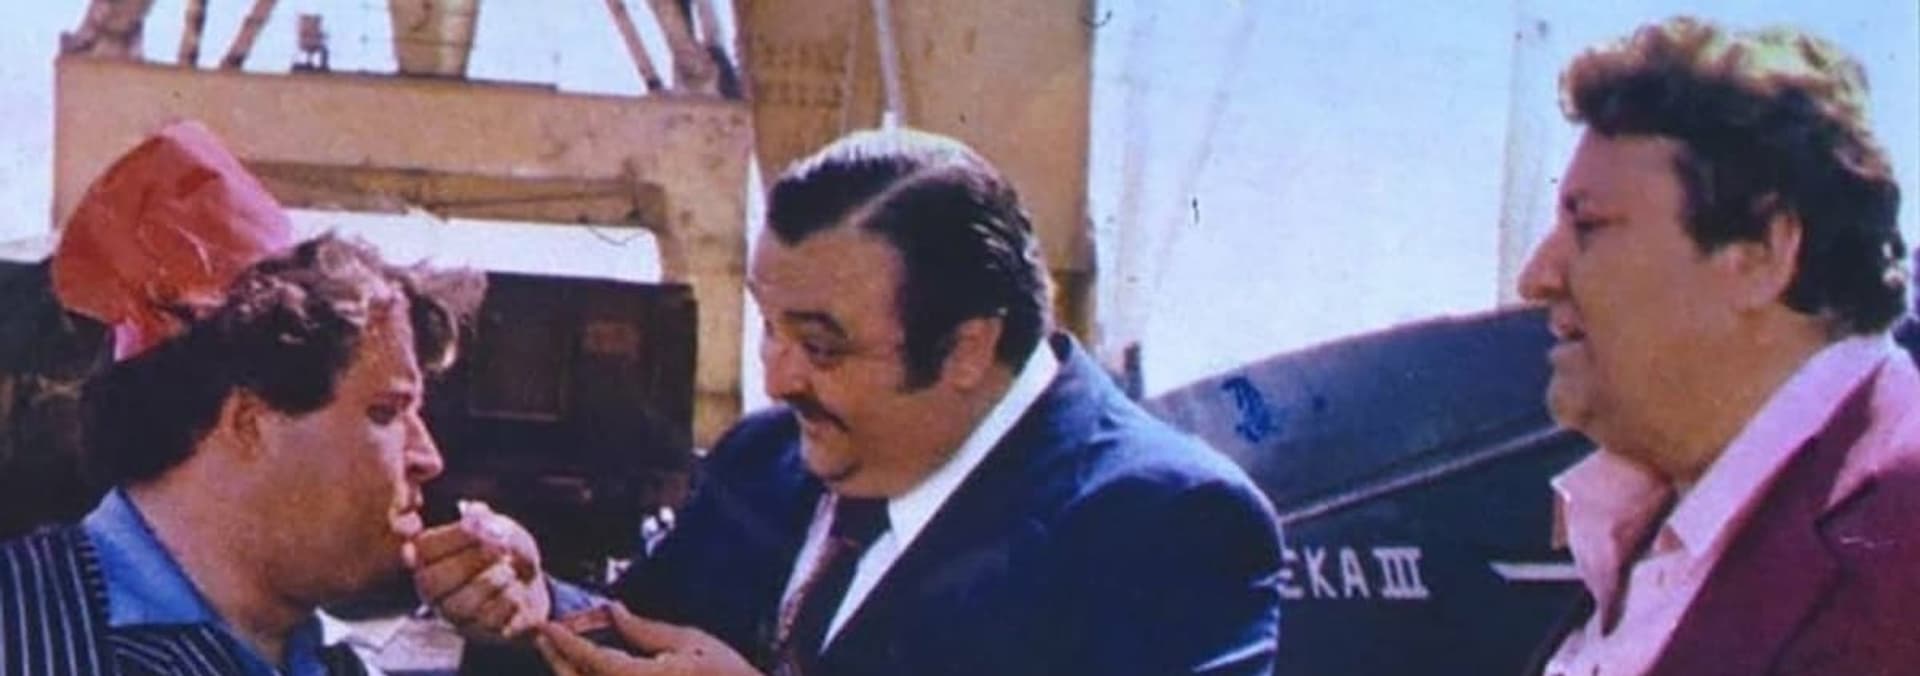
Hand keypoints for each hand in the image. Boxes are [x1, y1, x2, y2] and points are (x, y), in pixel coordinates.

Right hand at [408, 500, 550, 641]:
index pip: (425, 549)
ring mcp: (454, 614)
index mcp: (430, 558)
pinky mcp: (478, 632)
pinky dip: (507, 602)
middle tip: (497, 549)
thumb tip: (474, 512)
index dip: (453, 536)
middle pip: (435, 581)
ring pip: (459, 604)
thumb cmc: (505, 553)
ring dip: (490, 582)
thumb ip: (488, 521)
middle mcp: (434, 590)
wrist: (531, 584)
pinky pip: (487, 621)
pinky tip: (516, 592)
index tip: (480, 524)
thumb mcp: (500, 529)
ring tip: (508, 571)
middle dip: (469, 560)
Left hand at [535, 604, 760, 675]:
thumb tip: (614, 612)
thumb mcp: (690, 642)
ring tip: (562, 652)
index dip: (565, 642)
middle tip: (548, 636)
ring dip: (570, 673)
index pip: (592, 661)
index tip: (547, 626)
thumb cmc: (726, 674)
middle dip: (559, 660)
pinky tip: (587, 669)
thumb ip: (645, 630)